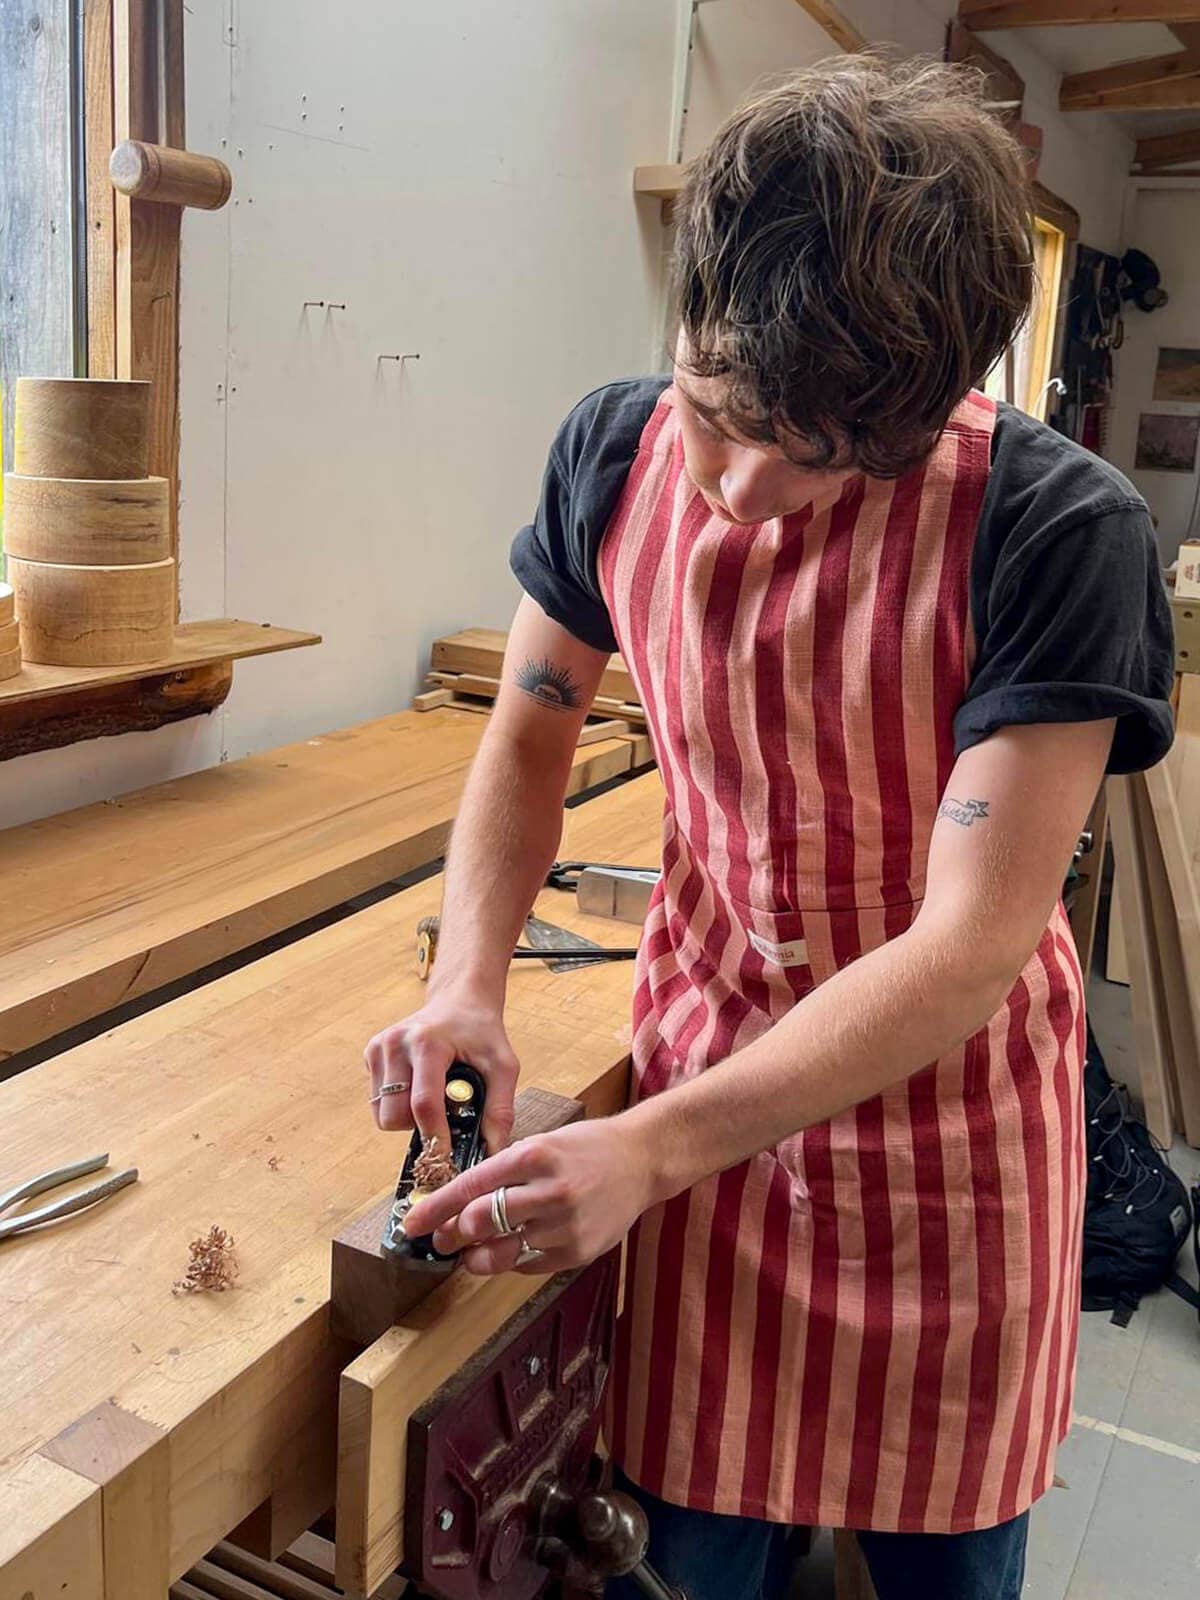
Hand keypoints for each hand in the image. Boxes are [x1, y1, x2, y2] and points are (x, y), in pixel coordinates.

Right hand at [363, 986, 518, 1152]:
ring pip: (381, 1113)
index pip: (424, 1104)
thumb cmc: (481, 1032)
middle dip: (419, 1127)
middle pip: (393, 1116)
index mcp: (428, 1043)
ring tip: (433, 1099)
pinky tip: (418, 1086)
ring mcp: (379, 1047)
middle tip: (444, 1117)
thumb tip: (492, 1152)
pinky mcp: (371, 1053)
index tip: (446, 1159)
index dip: (435, 1137)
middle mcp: (396, 1043)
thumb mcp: (503, 1065)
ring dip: (406, 1118)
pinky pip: (376, 1100)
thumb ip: (500, 1108)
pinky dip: (397, 1104)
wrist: (459, 999)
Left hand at [402, 1113, 657, 1276]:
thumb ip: (503, 1171)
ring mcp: (564, 1225)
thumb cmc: (585, 1148)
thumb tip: (457, 1202)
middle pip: (480, 1222)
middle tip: (442, 1239)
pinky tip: (514, 1248)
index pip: (471, 1186)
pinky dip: (513, 1260)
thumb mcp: (542, 1143)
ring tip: (471, 1253)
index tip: (412, 1224)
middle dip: (452, 1234)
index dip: (435, 1208)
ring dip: (477, 1256)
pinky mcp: (578, 1252)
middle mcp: (548, 1191)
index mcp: (534, 1156)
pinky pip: (528, 1265)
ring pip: (501, 1252)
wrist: (641, 1161)